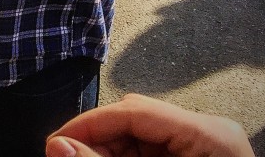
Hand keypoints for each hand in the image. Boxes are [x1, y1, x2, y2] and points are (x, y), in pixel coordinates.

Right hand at [46, 93, 255, 156]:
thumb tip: (57, 146)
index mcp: (209, 134)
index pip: (134, 111)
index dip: (89, 123)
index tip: (55, 141)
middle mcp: (207, 133)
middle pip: (135, 122)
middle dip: (96, 141)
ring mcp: (201, 148)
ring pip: (138, 138)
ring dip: (108, 153)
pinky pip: (149, 154)